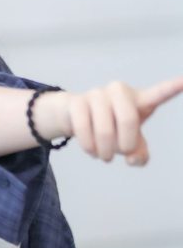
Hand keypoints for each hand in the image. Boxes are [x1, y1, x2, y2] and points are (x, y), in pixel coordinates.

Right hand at [60, 77, 182, 164]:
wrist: (75, 117)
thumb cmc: (110, 127)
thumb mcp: (130, 143)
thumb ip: (139, 154)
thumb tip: (133, 159)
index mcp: (138, 99)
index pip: (158, 93)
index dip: (172, 88)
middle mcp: (119, 91)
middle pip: (129, 120)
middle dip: (124, 144)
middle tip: (119, 154)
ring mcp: (97, 94)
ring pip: (105, 130)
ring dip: (105, 151)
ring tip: (104, 155)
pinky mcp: (77, 102)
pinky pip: (83, 129)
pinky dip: (89, 147)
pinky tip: (91, 150)